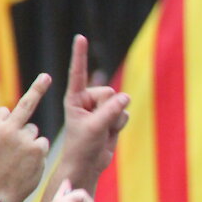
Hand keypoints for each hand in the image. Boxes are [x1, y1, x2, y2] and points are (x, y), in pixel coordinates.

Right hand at [0, 73, 52, 201]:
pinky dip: (37, 153)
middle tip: (45, 76)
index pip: (6, 111)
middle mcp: (8, 128)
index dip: (7, 121)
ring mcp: (25, 138)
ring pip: (34, 132)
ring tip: (17, 161)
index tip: (10, 119)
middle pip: (27, 104)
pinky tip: (26, 165)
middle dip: (37, 88)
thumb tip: (7, 113)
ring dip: (29, 142)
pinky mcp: (38, 150)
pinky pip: (42, 144)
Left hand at [61, 35, 130, 183]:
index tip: (80, 37)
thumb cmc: (82, 146)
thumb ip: (110, 110)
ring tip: (102, 131)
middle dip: (108, 109)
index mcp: (75, 98)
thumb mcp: (95, 127)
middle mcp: (87, 99)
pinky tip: (109, 133)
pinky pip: (125, 113)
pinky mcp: (111, 116)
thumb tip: (126, 97)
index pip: (78, 73)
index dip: (80, 55)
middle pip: (108, 92)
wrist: (88, 164)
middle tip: (98, 126)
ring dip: (115, 119)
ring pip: (120, 103)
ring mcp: (100, 108)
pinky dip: (120, 124)